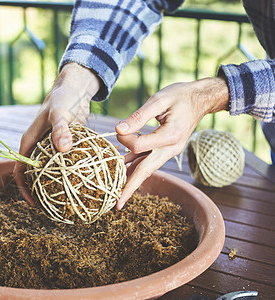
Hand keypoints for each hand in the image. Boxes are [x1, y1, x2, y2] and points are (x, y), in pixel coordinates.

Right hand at [13, 63, 100, 205]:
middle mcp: (38, 148)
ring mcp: (51, 149)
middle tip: (55, 208)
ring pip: (51, 172)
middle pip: (35, 176)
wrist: (74, 89)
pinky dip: (72, 174)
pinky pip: (66, 165)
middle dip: (42, 192)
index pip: (20, 171)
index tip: (35, 204)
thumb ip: (61, 130)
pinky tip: (85, 184)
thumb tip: (63, 149)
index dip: (24, 190)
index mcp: (28, 143)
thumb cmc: (62, 99)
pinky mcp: (66, 148)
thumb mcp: (60, 113)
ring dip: (58, 185)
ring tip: (70, 201)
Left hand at [115, 77, 229, 208]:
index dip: (124, 139)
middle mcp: (170, 148)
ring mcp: (168, 151)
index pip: (139, 147)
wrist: (201, 99)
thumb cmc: (180, 95)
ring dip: (130, 181)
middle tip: (116, 204)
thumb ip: (139, 116)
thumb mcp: (159, 99)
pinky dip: (134, 167)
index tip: (119, 128)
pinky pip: (147, 160)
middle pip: (146, 171)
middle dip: (130, 188)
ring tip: (115, 195)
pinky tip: (122, 173)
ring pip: (146, 168)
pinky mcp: (164, 149)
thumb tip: (118, 129)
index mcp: (170, 136)